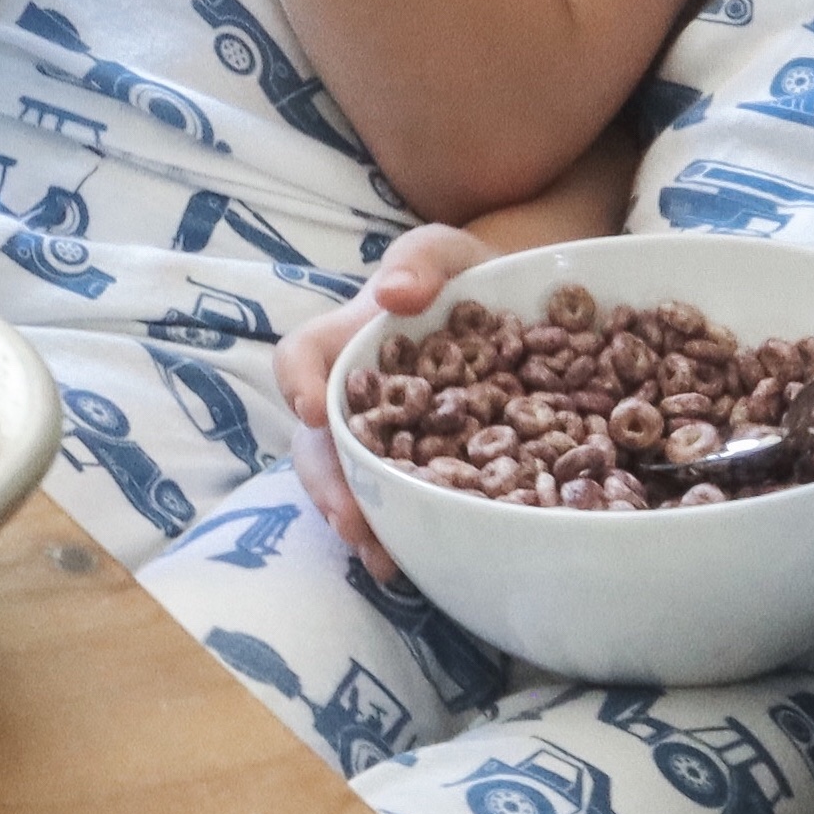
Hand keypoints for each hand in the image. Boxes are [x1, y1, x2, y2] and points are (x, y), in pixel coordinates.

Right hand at [278, 224, 494, 566]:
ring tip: (383, 560)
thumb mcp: (446, 251)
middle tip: (349, 520)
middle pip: (317, 445)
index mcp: (348, 341)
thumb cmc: (466, 274)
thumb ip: (420, 261)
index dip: (296, 383)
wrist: (516, 307)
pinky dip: (402, 532)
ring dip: (360, 523)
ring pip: (353, 485)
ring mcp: (385, 438)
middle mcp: (354, 398)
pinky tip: (418, 562)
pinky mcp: (423, 467)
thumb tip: (395, 293)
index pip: (299, 357)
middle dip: (328, 485)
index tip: (314, 411)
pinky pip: (398, 502)